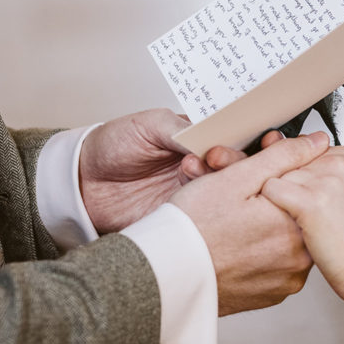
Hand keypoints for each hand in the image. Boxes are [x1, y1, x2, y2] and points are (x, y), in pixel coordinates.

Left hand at [79, 109, 274, 232]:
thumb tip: (214, 135)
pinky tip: (190, 197)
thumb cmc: (113, 145)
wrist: (81, 182)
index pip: (240, 137)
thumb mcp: (149, 125)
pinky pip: (206, 216)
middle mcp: (204, 166)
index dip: (256, 139)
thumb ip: (182, 130)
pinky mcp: (185, 218)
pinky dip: (205, 208)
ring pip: (227, 192)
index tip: (263, 139)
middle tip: (213, 158)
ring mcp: (196, 193)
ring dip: (217, 183)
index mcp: (201, 137)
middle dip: (235, 162)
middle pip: (241, 167)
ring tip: (188, 170)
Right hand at [171, 132, 329, 314]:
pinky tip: (238, 243)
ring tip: (235, 221)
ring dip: (269, 224)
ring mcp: (288, 279)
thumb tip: (318, 143)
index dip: (281, 171)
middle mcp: (299, 256)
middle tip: (238, 198)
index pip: (306, 185)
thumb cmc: (192, 227)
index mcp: (296, 223)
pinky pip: (277, 263)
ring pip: (287, 237)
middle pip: (296, 212)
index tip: (256, 173)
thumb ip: (283, 156)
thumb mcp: (236, 177)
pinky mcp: (273, 294)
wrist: (165, 274)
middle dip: (273, 197)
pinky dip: (263, 251)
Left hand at [260, 146, 343, 301]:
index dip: (299, 183)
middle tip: (314, 220)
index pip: (300, 154)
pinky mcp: (310, 201)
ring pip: (275, 176)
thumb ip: (317, 170)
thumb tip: (271, 139)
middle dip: (289, 192)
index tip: (317, 206)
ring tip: (307, 227)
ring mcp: (325, 180)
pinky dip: (269, 210)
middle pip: (286, 164)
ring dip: (280, 203)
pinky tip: (291, 227)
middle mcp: (337, 161)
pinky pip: (270, 191)